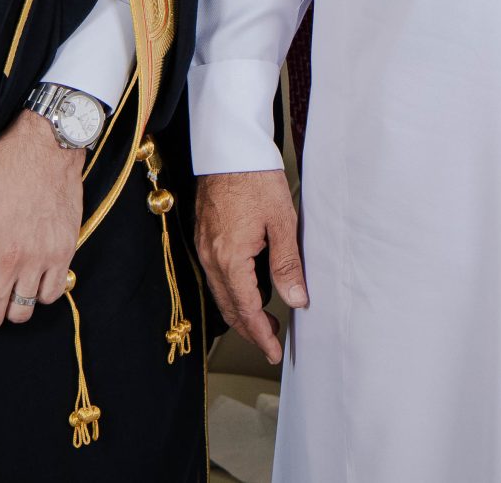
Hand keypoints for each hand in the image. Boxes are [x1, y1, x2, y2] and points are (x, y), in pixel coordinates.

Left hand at [0, 110, 85, 343]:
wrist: (47, 145)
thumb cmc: (1, 164)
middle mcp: (9, 258)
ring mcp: (39, 258)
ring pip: (21, 312)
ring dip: (7, 312)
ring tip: (2, 296)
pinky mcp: (63, 253)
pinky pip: (50, 295)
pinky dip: (38, 297)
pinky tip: (29, 283)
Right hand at [194, 169, 306, 365]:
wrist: (229, 147)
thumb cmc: (256, 177)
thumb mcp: (282, 221)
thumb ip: (287, 264)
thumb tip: (296, 301)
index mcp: (230, 258)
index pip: (246, 310)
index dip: (260, 335)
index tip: (274, 352)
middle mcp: (211, 256)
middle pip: (229, 307)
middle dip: (249, 329)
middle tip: (271, 343)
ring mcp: (204, 246)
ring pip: (220, 292)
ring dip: (240, 311)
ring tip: (263, 320)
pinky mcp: (204, 235)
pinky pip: (215, 274)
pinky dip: (231, 291)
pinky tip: (248, 289)